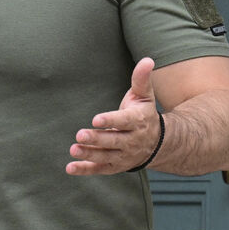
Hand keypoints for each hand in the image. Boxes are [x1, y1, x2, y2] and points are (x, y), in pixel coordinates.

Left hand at [67, 57, 161, 174]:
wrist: (158, 143)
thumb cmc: (144, 114)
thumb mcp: (144, 96)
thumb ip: (141, 80)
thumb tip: (148, 60)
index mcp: (138, 122)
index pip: (124, 121)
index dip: (111, 120)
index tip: (96, 119)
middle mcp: (132, 141)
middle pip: (113, 141)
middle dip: (97, 138)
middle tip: (80, 134)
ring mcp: (124, 155)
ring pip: (106, 156)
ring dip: (89, 154)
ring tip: (73, 149)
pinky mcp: (115, 166)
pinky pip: (100, 169)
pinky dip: (85, 170)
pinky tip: (70, 168)